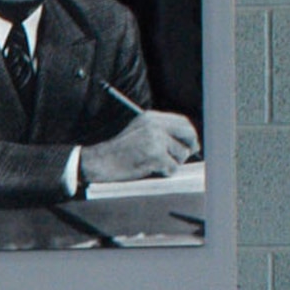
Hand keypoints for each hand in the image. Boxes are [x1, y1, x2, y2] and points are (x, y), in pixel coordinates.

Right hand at [81, 110, 200, 183]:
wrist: (100, 161)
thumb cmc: (118, 151)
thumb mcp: (139, 132)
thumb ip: (160, 132)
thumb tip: (188, 143)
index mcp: (152, 117)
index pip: (183, 122)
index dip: (189, 134)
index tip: (189, 144)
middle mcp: (155, 125)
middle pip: (188, 135)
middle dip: (189, 148)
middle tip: (182, 157)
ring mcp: (156, 140)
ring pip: (181, 154)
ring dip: (172, 163)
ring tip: (155, 164)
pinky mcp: (155, 155)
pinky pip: (172, 167)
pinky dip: (165, 172)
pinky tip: (151, 170)